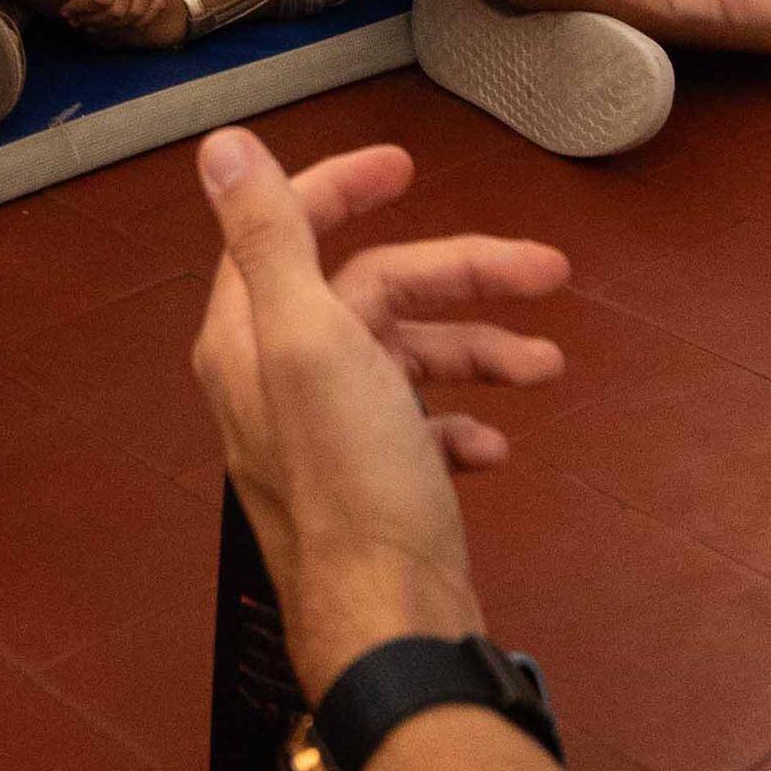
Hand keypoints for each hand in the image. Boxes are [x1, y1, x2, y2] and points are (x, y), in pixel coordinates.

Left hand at [55, 0, 172, 35]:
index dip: (82, 9)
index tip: (66, 7)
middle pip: (120, 10)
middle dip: (93, 20)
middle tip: (75, 19)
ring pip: (139, 11)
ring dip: (114, 24)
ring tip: (93, 20)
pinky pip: (157, 3)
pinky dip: (139, 18)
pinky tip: (119, 18)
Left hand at [191, 130, 572, 693]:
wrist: (391, 627)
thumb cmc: (355, 481)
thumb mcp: (311, 341)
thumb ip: (269, 238)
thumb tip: (221, 144)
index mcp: (251, 339)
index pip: (288, 231)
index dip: (343, 187)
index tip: (408, 167)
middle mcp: (275, 382)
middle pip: (369, 292)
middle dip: (460, 278)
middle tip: (548, 271)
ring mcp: (324, 438)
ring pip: (403, 359)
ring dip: (478, 352)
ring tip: (548, 369)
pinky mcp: (368, 486)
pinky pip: (417, 430)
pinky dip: (460, 422)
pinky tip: (495, 446)